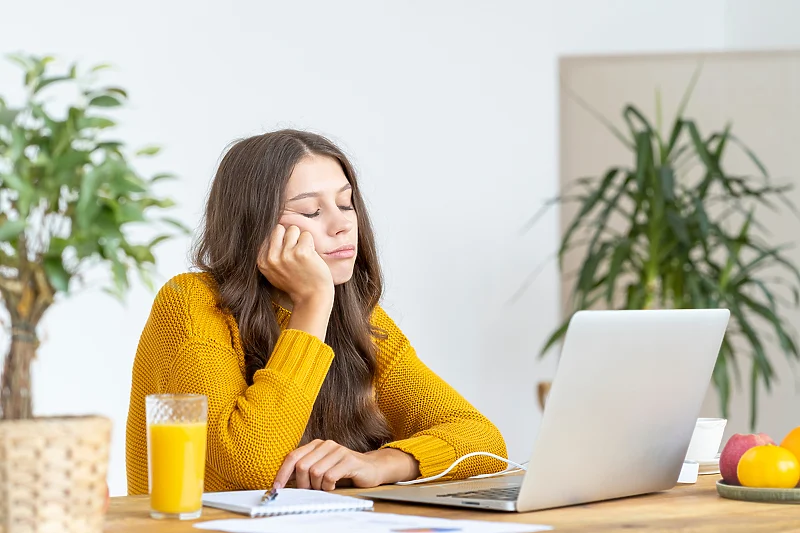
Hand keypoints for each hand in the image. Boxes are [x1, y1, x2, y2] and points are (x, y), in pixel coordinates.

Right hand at [258, 225, 333, 305]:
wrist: (312, 298)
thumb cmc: (296, 284)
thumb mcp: (273, 273)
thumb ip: (269, 255)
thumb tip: (272, 232)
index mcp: (262, 261)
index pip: (269, 235)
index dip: (281, 242)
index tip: (287, 254)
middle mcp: (272, 257)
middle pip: (279, 228)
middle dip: (289, 236)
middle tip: (296, 251)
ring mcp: (286, 254)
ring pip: (293, 230)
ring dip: (301, 239)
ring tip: (303, 255)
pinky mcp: (301, 252)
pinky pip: (306, 235)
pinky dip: (311, 244)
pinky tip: (311, 257)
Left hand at [273, 440, 419, 490]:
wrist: (371, 469)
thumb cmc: (343, 471)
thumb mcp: (321, 469)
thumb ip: (305, 471)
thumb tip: (283, 483)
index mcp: (316, 445)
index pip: (292, 457)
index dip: (282, 473)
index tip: (276, 488)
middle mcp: (326, 445)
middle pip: (302, 466)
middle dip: (302, 484)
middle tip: (309, 492)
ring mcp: (338, 451)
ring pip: (315, 473)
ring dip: (317, 487)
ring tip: (324, 488)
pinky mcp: (349, 460)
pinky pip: (329, 477)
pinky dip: (328, 486)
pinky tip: (333, 487)